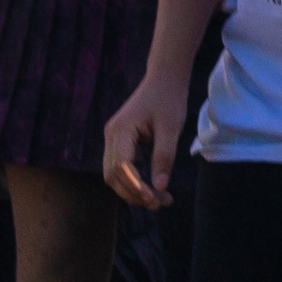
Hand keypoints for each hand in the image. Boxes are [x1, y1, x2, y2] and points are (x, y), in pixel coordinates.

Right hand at [103, 70, 189, 209]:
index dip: (135, 186)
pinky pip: (121, 167)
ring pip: (115, 174)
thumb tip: (159, 188)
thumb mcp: (171, 128)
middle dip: (134, 193)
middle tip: (160, 204)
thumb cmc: (169, 98)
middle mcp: (111, 135)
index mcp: (121, 129)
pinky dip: (134, 181)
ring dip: (134, 190)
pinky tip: (153, 188)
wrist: (164, 78)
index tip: (154, 199)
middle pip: (113, 175)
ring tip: (159, 200)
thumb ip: (164, 157)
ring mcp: (113, 138)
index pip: (121, 166)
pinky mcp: (120, 141)